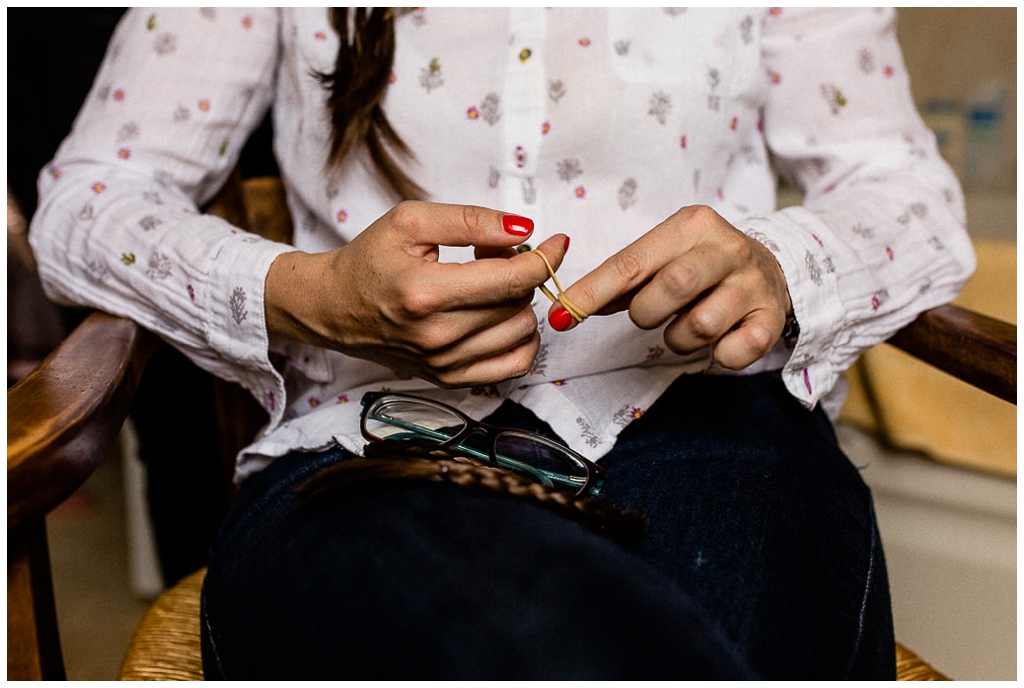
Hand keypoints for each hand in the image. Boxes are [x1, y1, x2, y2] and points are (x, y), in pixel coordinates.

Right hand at [266, 201, 567, 387]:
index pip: (511, 279)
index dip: (544, 258)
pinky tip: (503, 316)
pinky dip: (521, 339)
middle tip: (497, 255)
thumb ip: (470, 220)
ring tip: (490, 284)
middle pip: (519, 304)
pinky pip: (513, 366)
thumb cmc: (371, 259)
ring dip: (520, 303)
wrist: (333, 307)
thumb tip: (524, 229)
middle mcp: (436, 336)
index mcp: (424, 292)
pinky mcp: (448, 379)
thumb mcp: (411, 221)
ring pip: (522, 333)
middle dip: (522, 273)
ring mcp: (443, 363)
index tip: (556, 242)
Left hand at [548, 205, 791, 370]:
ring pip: (700, 325)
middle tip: (648, 315)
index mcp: (692, 225)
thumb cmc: (701, 266)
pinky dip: (717, 355)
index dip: (592, 292)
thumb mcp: (664, 257)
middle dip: (646, 312)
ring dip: (679, 337)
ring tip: (686, 324)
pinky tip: (719, 338)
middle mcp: (727, 248)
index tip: (561, 315)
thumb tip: (568, 308)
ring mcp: (753, 283)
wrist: (773, 269)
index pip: (632, 262)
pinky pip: (732, 352)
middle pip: (672, 286)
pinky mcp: (771, 318)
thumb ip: (621, 281)